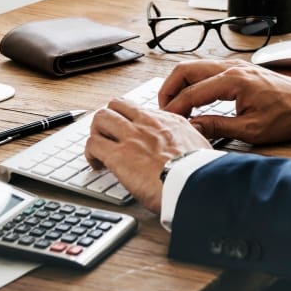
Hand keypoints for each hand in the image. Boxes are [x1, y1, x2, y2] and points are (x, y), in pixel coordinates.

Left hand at [84, 98, 212, 213]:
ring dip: (96, 133)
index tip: (129, 132)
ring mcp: (131, 136)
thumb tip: (191, 145)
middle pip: (116, 105)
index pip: (139, 109)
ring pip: (101, 118)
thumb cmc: (200, 172)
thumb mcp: (201, 146)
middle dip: (108, 119)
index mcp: (168, 121)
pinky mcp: (118, 155)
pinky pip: (93, 144)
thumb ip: (190, 140)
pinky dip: (90, 153)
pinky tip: (96, 164)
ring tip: (98, 149)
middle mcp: (147, 123)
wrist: (195, 184)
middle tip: (108, 136)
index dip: (129, 120)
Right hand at [159, 60, 290, 143]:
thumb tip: (192, 128)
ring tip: (175, 106)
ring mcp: (234, 65)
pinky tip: (193, 99)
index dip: (175, 108)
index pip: (192, 92)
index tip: (166, 122)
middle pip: (185, 70)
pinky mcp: (238, 69)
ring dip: (180, 84)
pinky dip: (193, 82)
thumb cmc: (287, 116)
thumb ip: (218, 127)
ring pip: (194, 67)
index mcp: (233, 80)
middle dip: (169, 89)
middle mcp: (231, 67)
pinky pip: (206, 70)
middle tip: (163, 110)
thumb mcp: (252, 130)